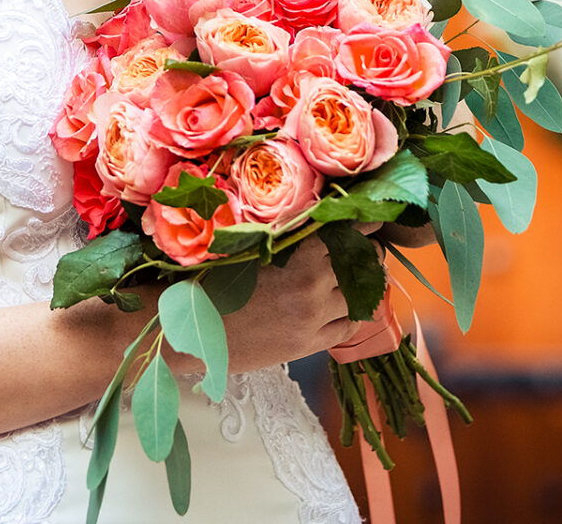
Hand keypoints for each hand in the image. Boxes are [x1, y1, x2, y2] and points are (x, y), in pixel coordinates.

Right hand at [136, 232, 386, 379]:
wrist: (186, 328)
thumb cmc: (207, 281)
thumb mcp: (244, 246)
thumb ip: (282, 235)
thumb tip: (312, 218)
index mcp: (295, 253)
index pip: (346, 232)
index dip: (364, 224)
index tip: (374, 217)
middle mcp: (311, 285)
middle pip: (360, 264)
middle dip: (366, 253)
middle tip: (366, 247)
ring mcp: (312, 317)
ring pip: (358, 296)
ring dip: (362, 283)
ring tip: (358, 275)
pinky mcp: (307, 344)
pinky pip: (346, 327)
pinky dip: (353, 314)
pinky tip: (347, 306)